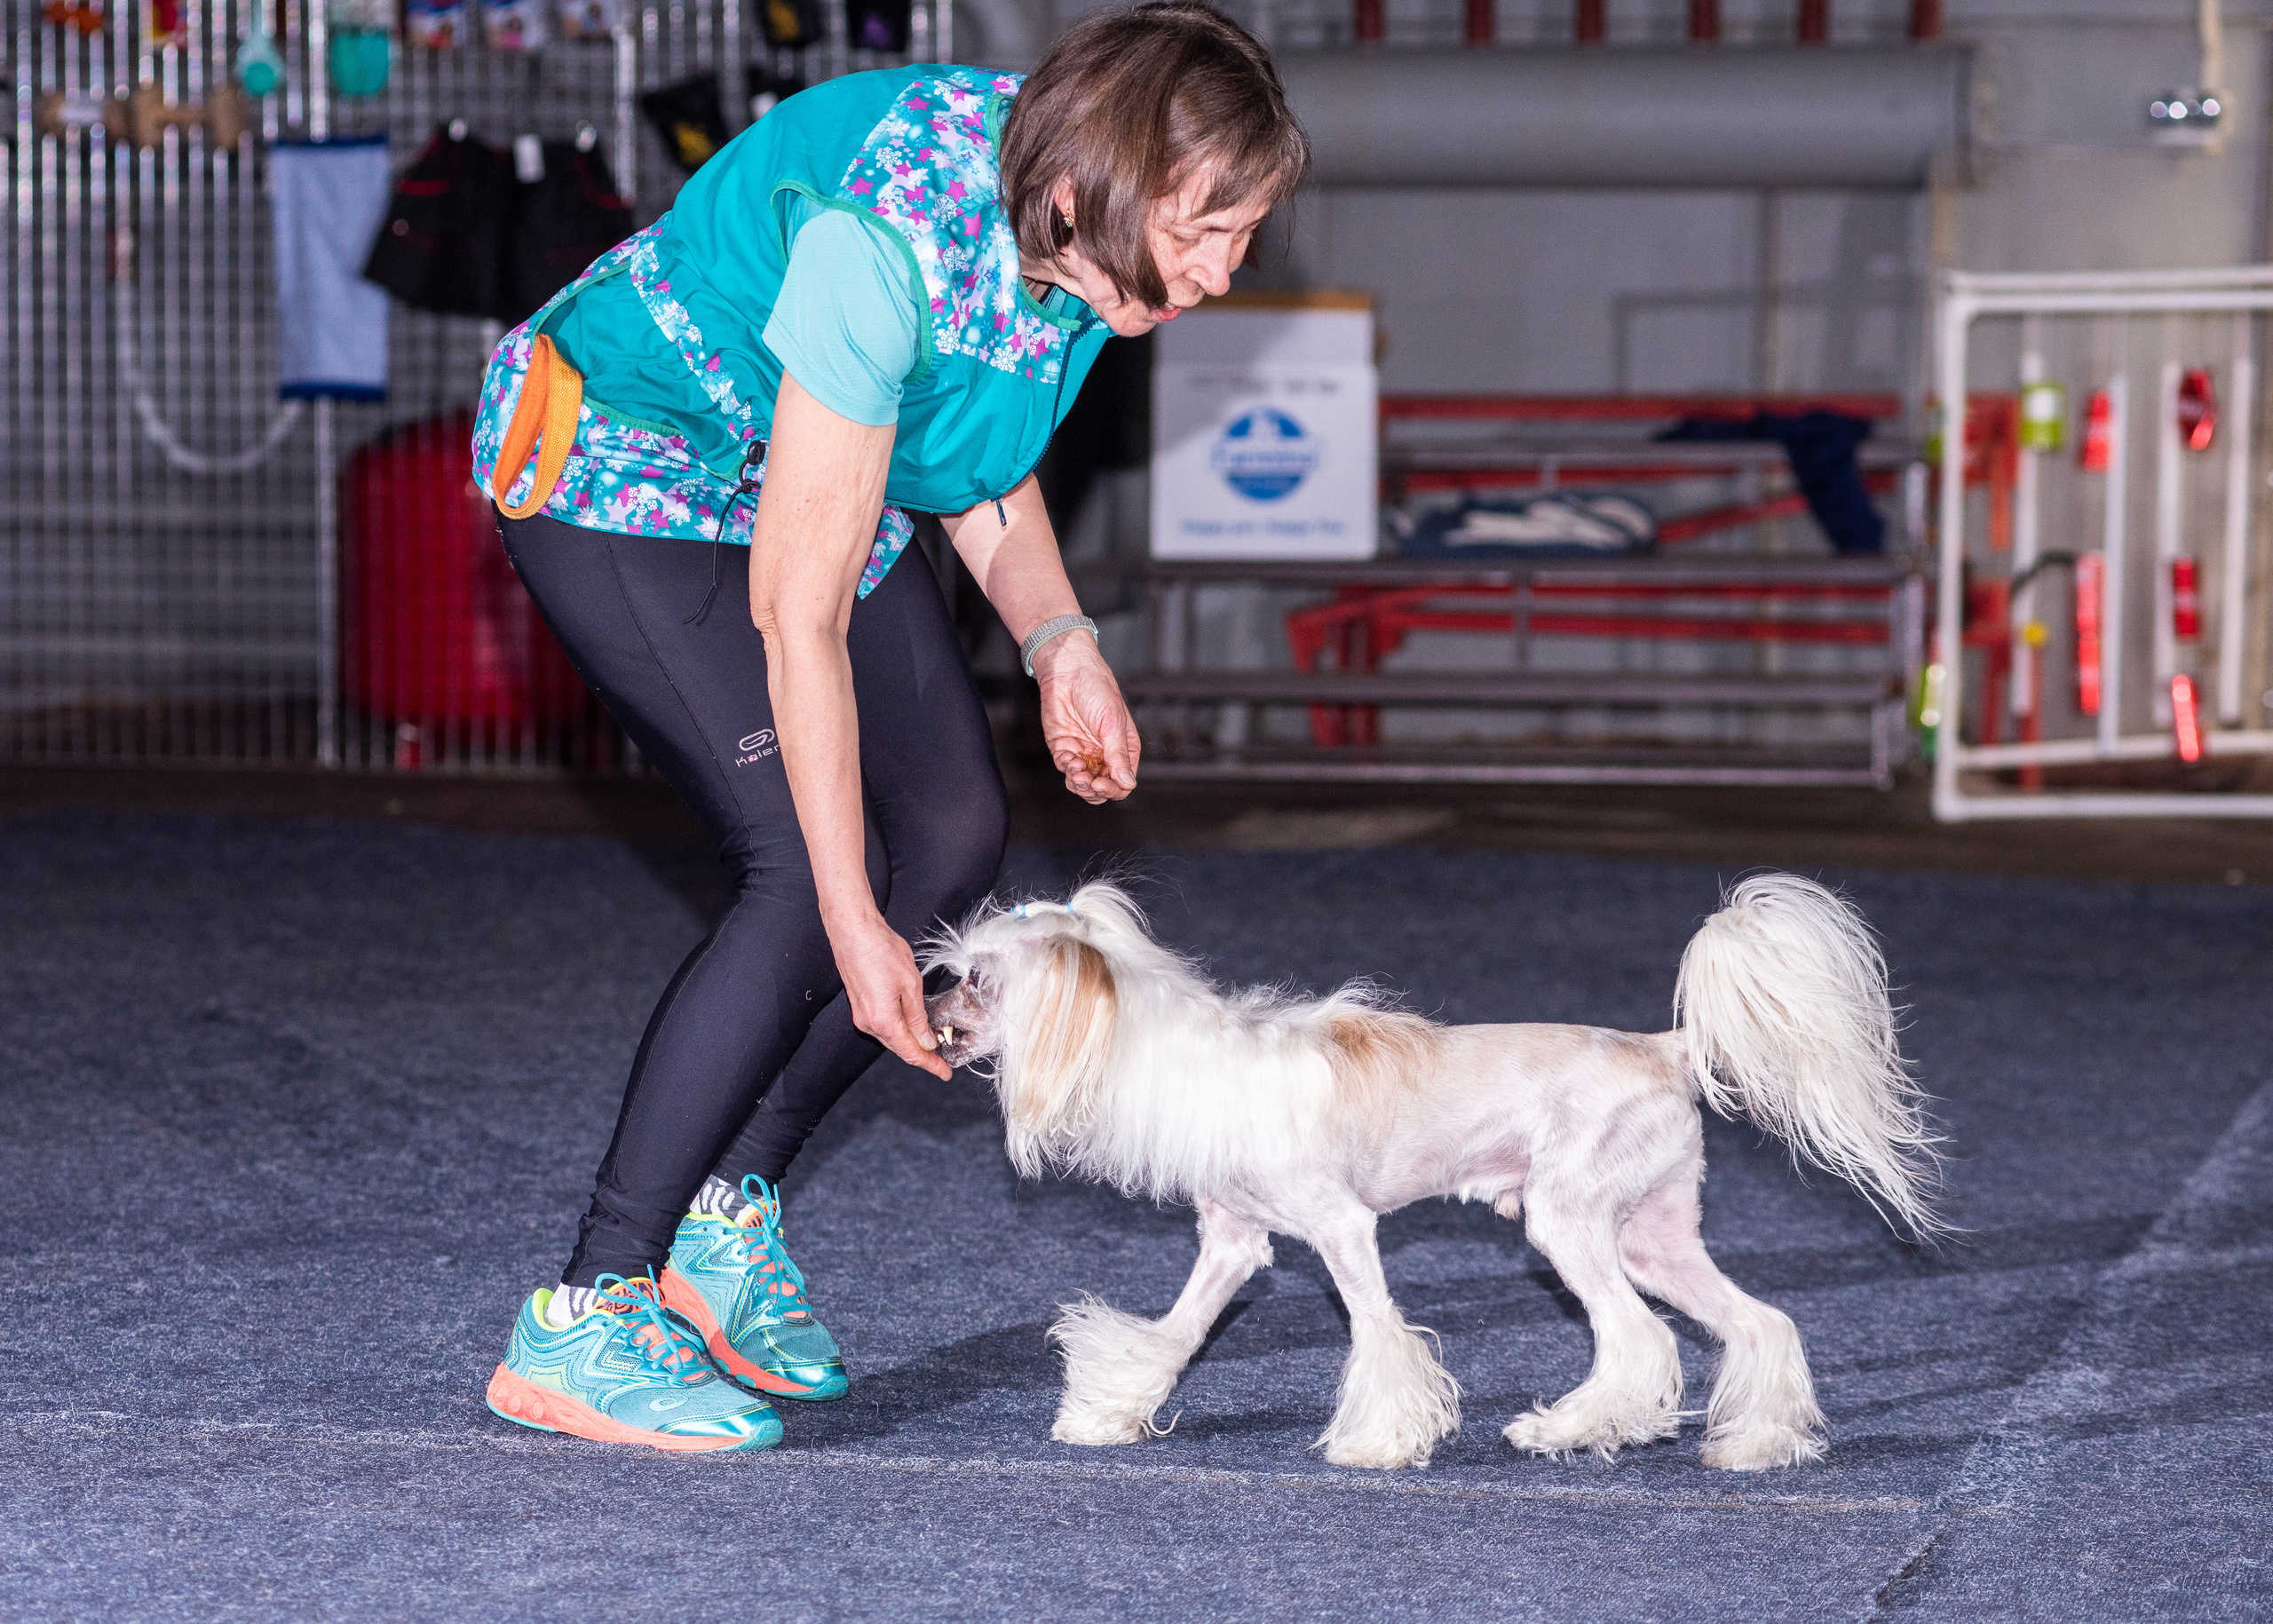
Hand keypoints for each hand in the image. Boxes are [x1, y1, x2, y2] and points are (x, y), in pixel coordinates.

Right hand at [827, 909, 951, 1078]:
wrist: (853, 931)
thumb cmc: (880, 951)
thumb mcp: (910, 984)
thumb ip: (918, 1017)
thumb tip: (926, 1040)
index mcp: (883, 1021)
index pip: (910, 1053)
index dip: (930, 1065)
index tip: (945, 1072)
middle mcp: (868, 1023)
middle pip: (899, 1047)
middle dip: (922, 1054)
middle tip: (943, 1057)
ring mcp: (861, 1015)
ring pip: (891, 1036)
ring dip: (910, 1040)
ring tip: (931, 1039)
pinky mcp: (859, 1005)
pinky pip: (882, 1024)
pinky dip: (899, 1028)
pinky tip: (911, 1022)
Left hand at [1034, 634, 1139, 803]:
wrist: (1067, 671)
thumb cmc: (1097, 689)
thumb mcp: (1112, 723)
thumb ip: (1118, 755)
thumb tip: (1128, 783)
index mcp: (1124, 749)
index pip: (1122, 783)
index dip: (1112, 789)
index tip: (1101, 782)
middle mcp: (1104, 754)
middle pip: (1102, 789)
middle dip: (1094, 790)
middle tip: (1087, 780)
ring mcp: (1084, 753)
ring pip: (1083, 785)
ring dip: (1079, 783)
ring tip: (1075, 769)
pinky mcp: (1064, 749)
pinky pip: (1066, 770)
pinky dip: (1066, 769)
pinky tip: (1068, 757)